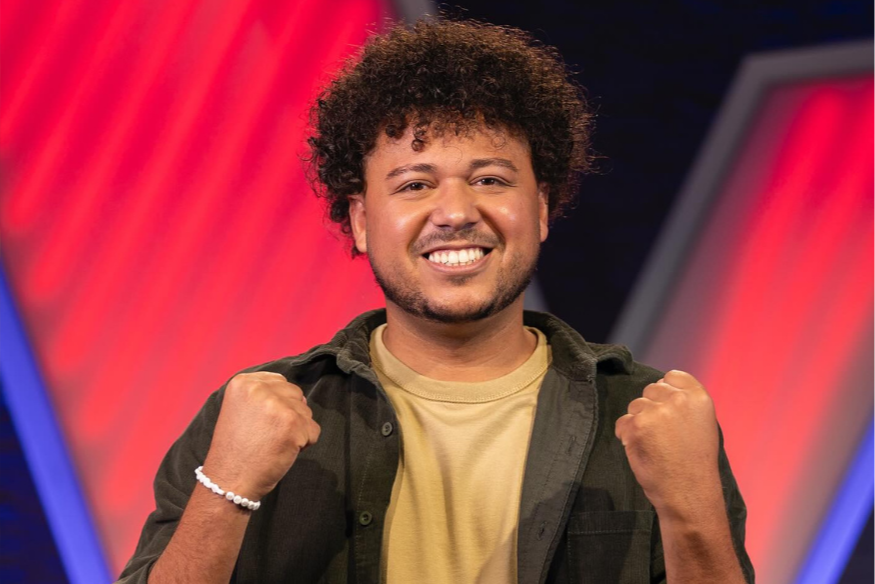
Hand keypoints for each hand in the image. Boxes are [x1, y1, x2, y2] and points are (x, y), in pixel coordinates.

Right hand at [201, 372, 320, 501]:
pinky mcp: (293, 424)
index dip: (277, 404)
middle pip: (295, 394)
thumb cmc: (236, 450)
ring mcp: (277, 405)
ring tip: (272, 444)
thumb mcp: (240, 410)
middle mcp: (259, 389)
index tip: (262, 423)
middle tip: (267, 436)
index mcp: (243, 382)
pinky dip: (304, 444)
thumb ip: (265, 395)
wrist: (228, 482)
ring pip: (306, 412)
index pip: (279, 382)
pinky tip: (282, 452)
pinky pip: (313, 430)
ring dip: (297, 430)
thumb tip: (301, 396)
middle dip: (289, 415)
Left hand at [615, 370, 720, 519]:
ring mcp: (656, 412)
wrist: (689, 494)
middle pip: (651, 389)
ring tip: (654, 444)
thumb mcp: (702, 425)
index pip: (672, 376)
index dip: (666, 391)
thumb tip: (661, 388)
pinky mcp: (637, 426)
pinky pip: (622, 422)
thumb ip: (685, 404)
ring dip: (638, 422)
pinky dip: (627, 435)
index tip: (667, 408)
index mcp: (699, 397)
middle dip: (651, 407)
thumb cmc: (695, 463)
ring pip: (635, 405)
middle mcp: (678, 400)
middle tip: (662, 434)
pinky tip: (641, 450)